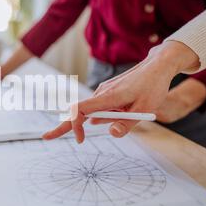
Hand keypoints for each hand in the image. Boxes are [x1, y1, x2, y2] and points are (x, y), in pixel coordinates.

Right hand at [42, 41, 199, 141]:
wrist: (158, 66)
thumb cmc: (152, 86)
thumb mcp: (145, 109)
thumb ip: (127, 123)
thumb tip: (111, 133)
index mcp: (108, 96)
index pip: (81, 110)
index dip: (74, 125)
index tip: (79, 140)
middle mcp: (102, 93)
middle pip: (78, 111)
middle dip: (64, 125)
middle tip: (47, 137)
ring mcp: (104, 92)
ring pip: (94, 111)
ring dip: (102, 120)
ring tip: (131, 111)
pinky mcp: (108, 92)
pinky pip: (101, 107)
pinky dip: (106, 114)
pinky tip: (123, 112)